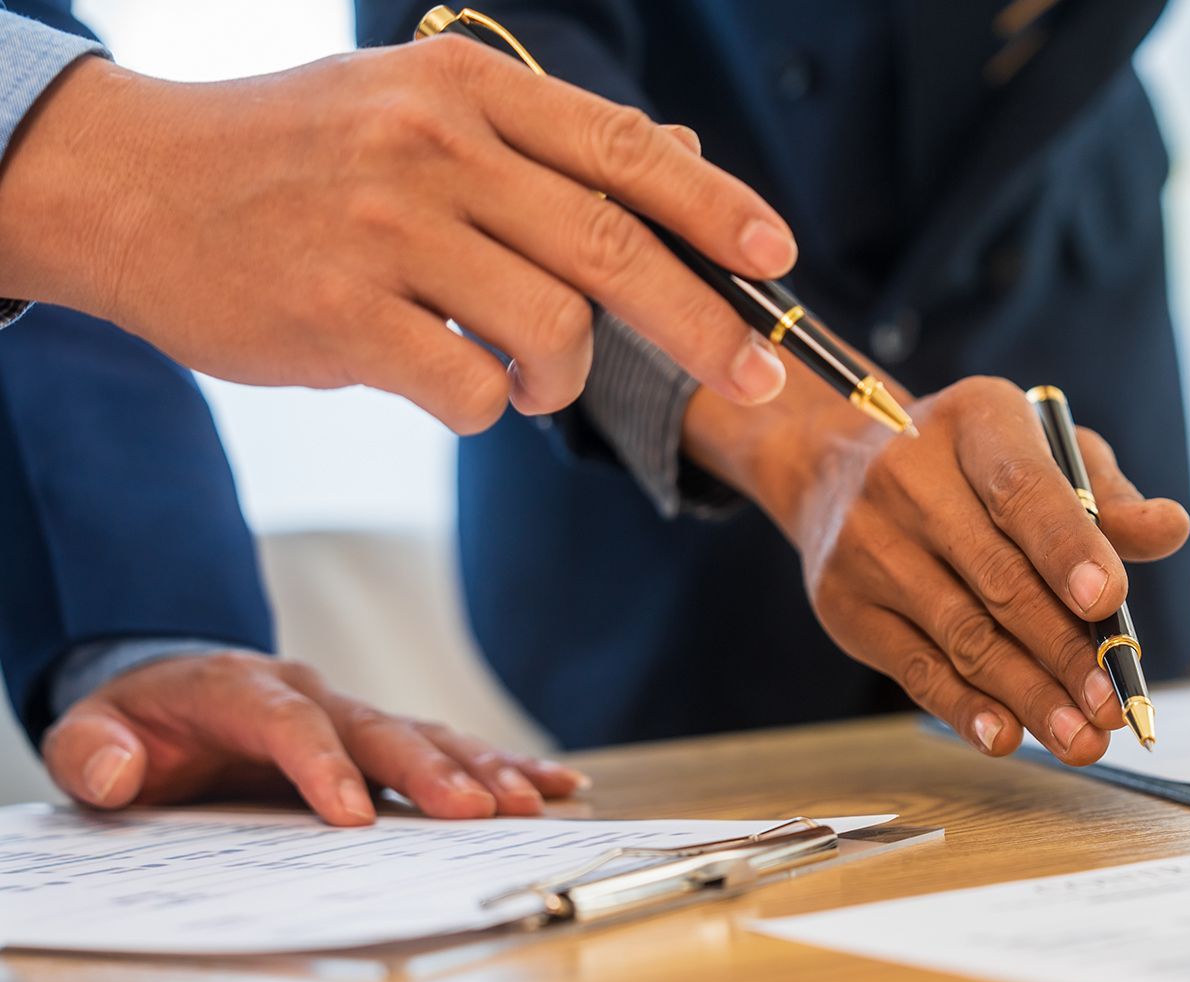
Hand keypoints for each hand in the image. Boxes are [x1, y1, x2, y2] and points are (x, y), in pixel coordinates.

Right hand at [0, 41, 797, 430]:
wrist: (133, 184)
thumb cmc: (301, 159)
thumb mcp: (420, 111)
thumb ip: (546, 142)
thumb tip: (682, 153)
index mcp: (468, 91)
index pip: (626, 150)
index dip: (717, 209)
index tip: (778, 260)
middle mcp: (433, 147)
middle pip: (615, 247)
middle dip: (706, 327)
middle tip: (759, 382)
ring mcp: (383, 228)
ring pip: (552, 327)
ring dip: (561, 376)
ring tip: (524, 374)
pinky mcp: (337, 312)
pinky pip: (468, 390)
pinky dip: (482, 405)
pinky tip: (450, 382)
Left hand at [39, 651, 588, 825]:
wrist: (173, 690)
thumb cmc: (141, 722)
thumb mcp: (92, 732)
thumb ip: (92, 752)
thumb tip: (118, 775)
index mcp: (243, 692)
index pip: (290, 725)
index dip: (322, 767)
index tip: (350, 816)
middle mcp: (315, 696)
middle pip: (380, 729)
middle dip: (431, 772)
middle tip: (477, 811)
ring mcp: (355, 716)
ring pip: (427, 735)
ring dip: (482, 769)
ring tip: (529, 802)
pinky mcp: (383, 741)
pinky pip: (450, 747)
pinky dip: (505, 764)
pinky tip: (555, 784)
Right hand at [686, 374, 1189, 763]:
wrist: (837, 469)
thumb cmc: (972, 466)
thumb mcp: (1044, 452)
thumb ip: (1108, 497)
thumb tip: (1170, 530)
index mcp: (973, 420)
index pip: (1021, 489)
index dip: (1067, 548)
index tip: (1108, 602)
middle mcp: (907, 476)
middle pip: (997, 576)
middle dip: (1063, 650)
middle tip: (1112, 704)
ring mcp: (867, 543)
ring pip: (961, 634)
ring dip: (1027, 695)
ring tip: (1080, 738)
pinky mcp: (844, 605)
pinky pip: (915, 668)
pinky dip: (965, 709)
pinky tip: (1007, 736)